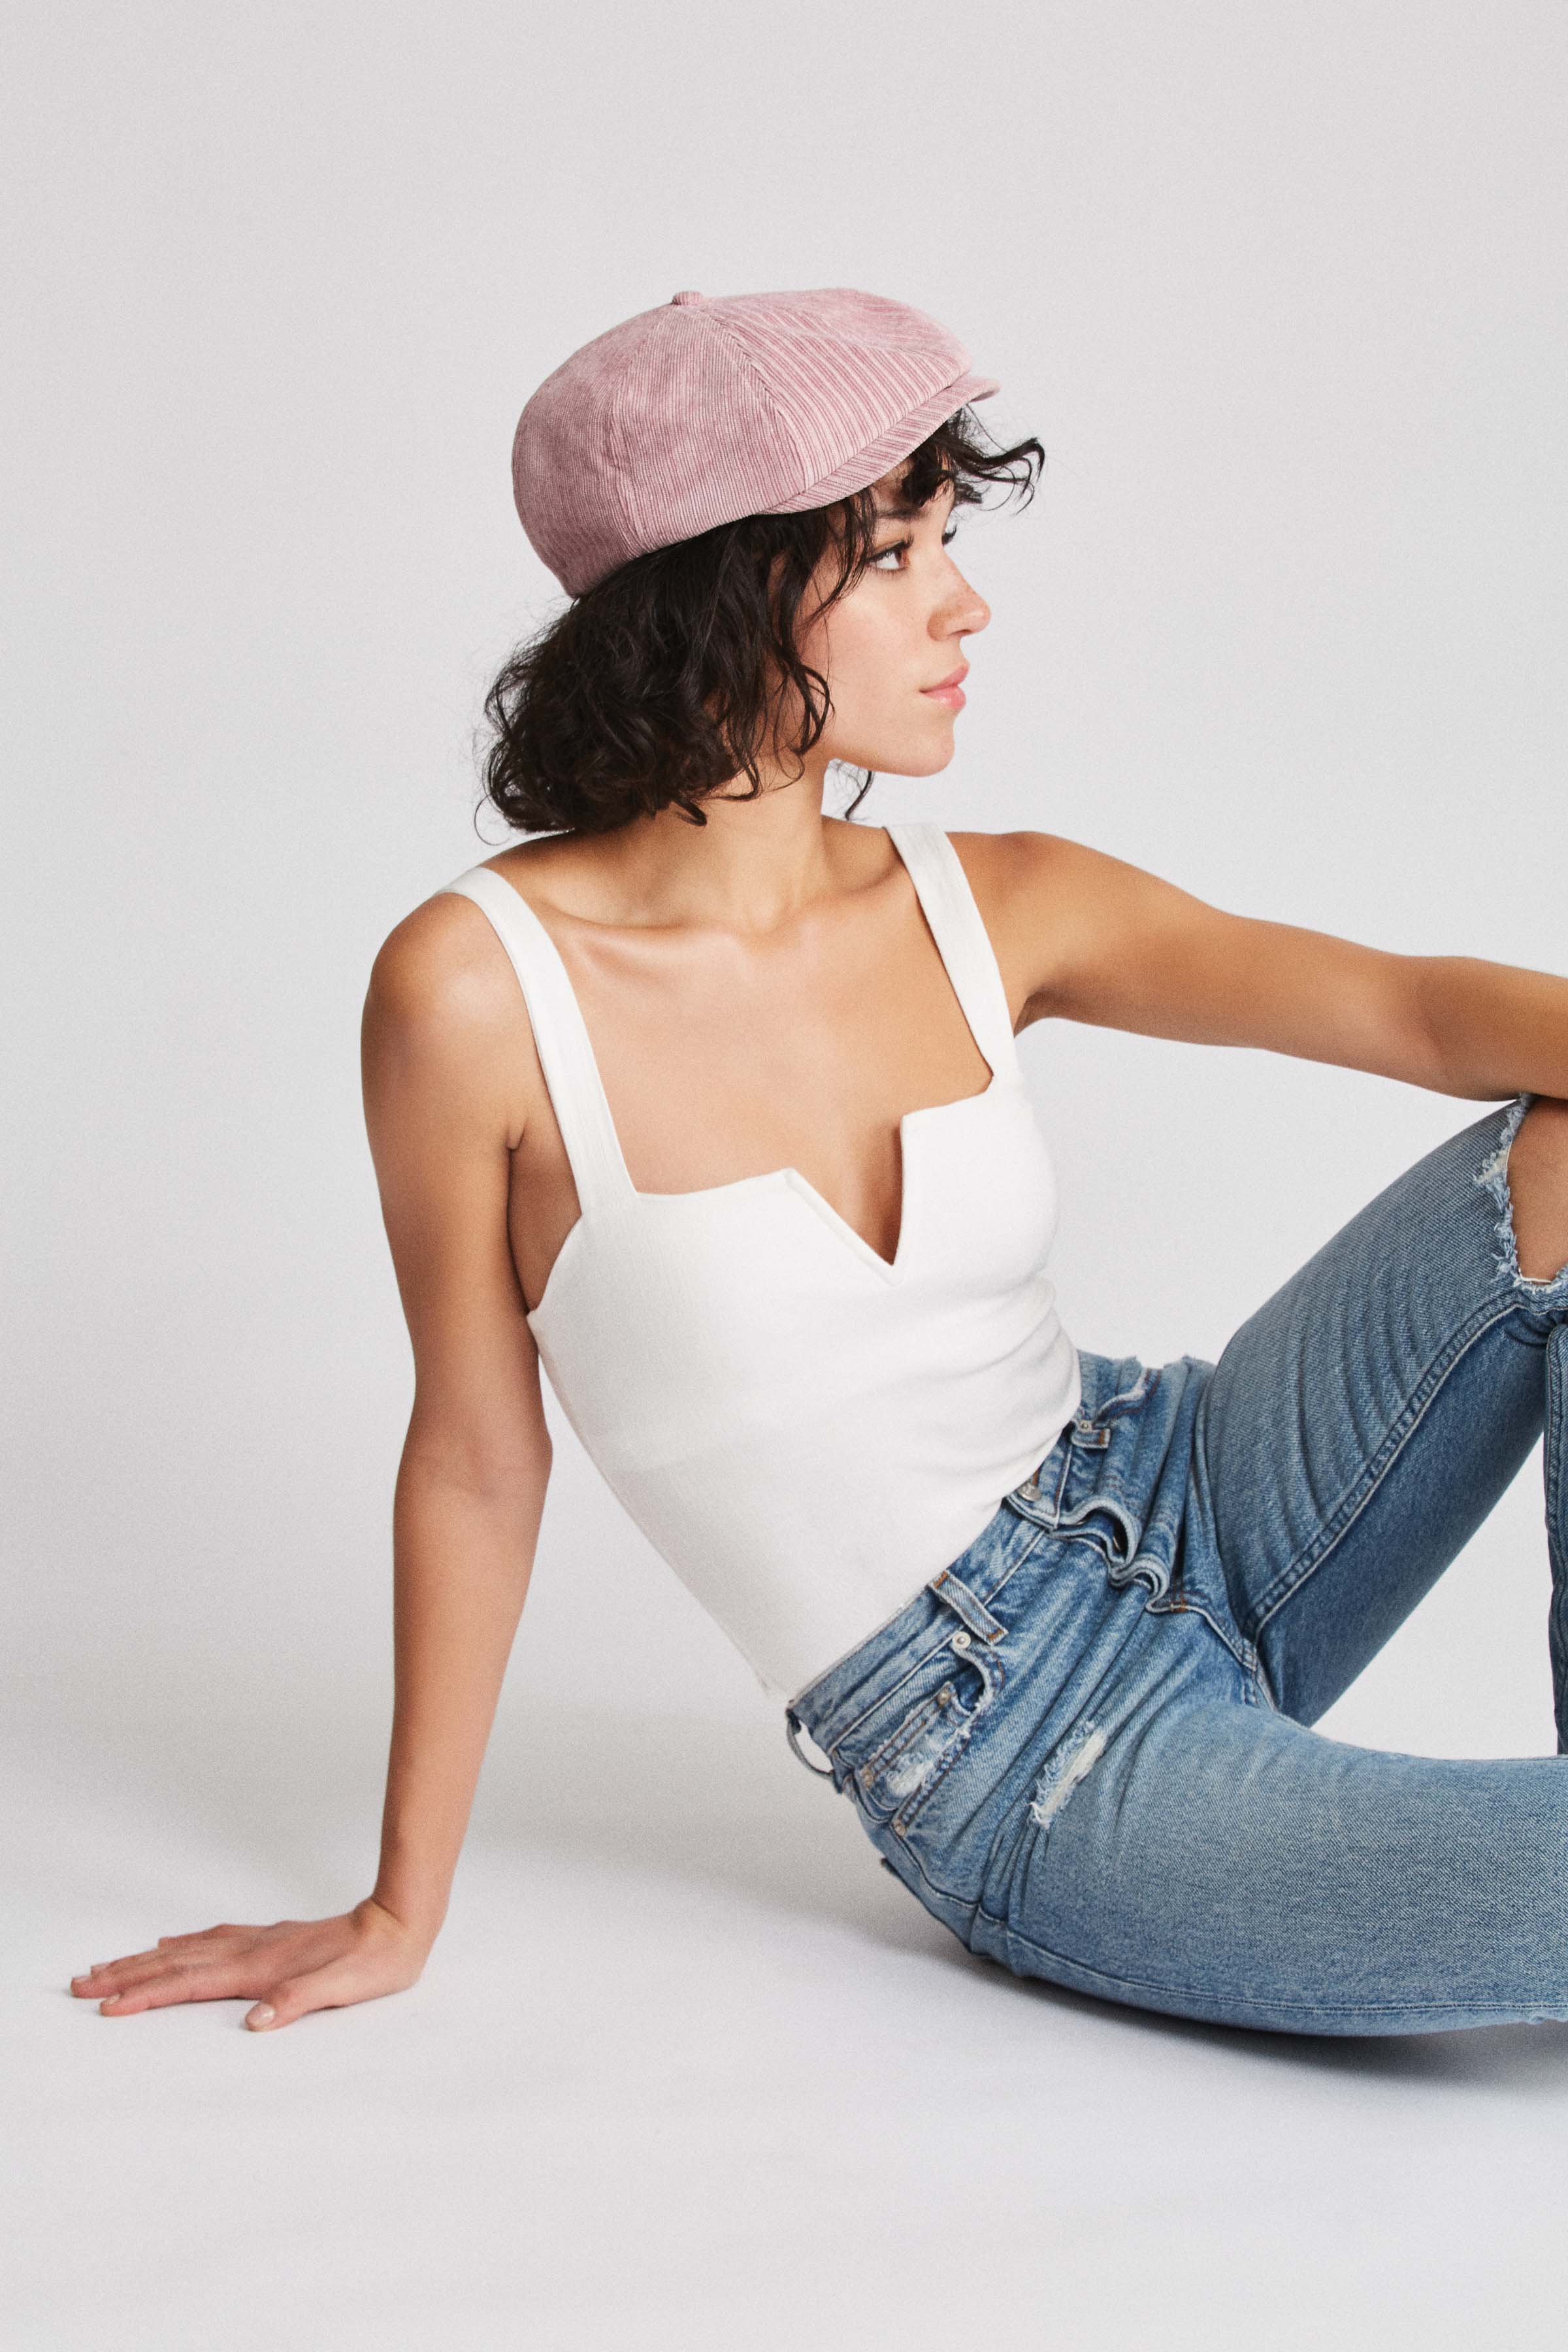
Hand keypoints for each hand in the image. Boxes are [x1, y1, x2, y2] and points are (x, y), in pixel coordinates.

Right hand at [68, 1896, 431, 2030]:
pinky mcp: (270, 1939)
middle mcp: (251, 1951)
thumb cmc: (372, 1964)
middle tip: (81, 1983)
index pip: (189, 1985)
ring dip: (144, 1960)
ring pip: (186, 1951)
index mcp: (260, 1968)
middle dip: (126, 1975)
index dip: (145, 1996)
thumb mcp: (342, 1990)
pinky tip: (170, 1945)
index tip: (106, 2006)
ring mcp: (258, 1942)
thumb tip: (254, 2021)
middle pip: (174, 1964)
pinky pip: (210, 1941)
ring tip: (108, 1966)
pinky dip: (181, 1946)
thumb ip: (297, 2002)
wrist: (396, 1926)